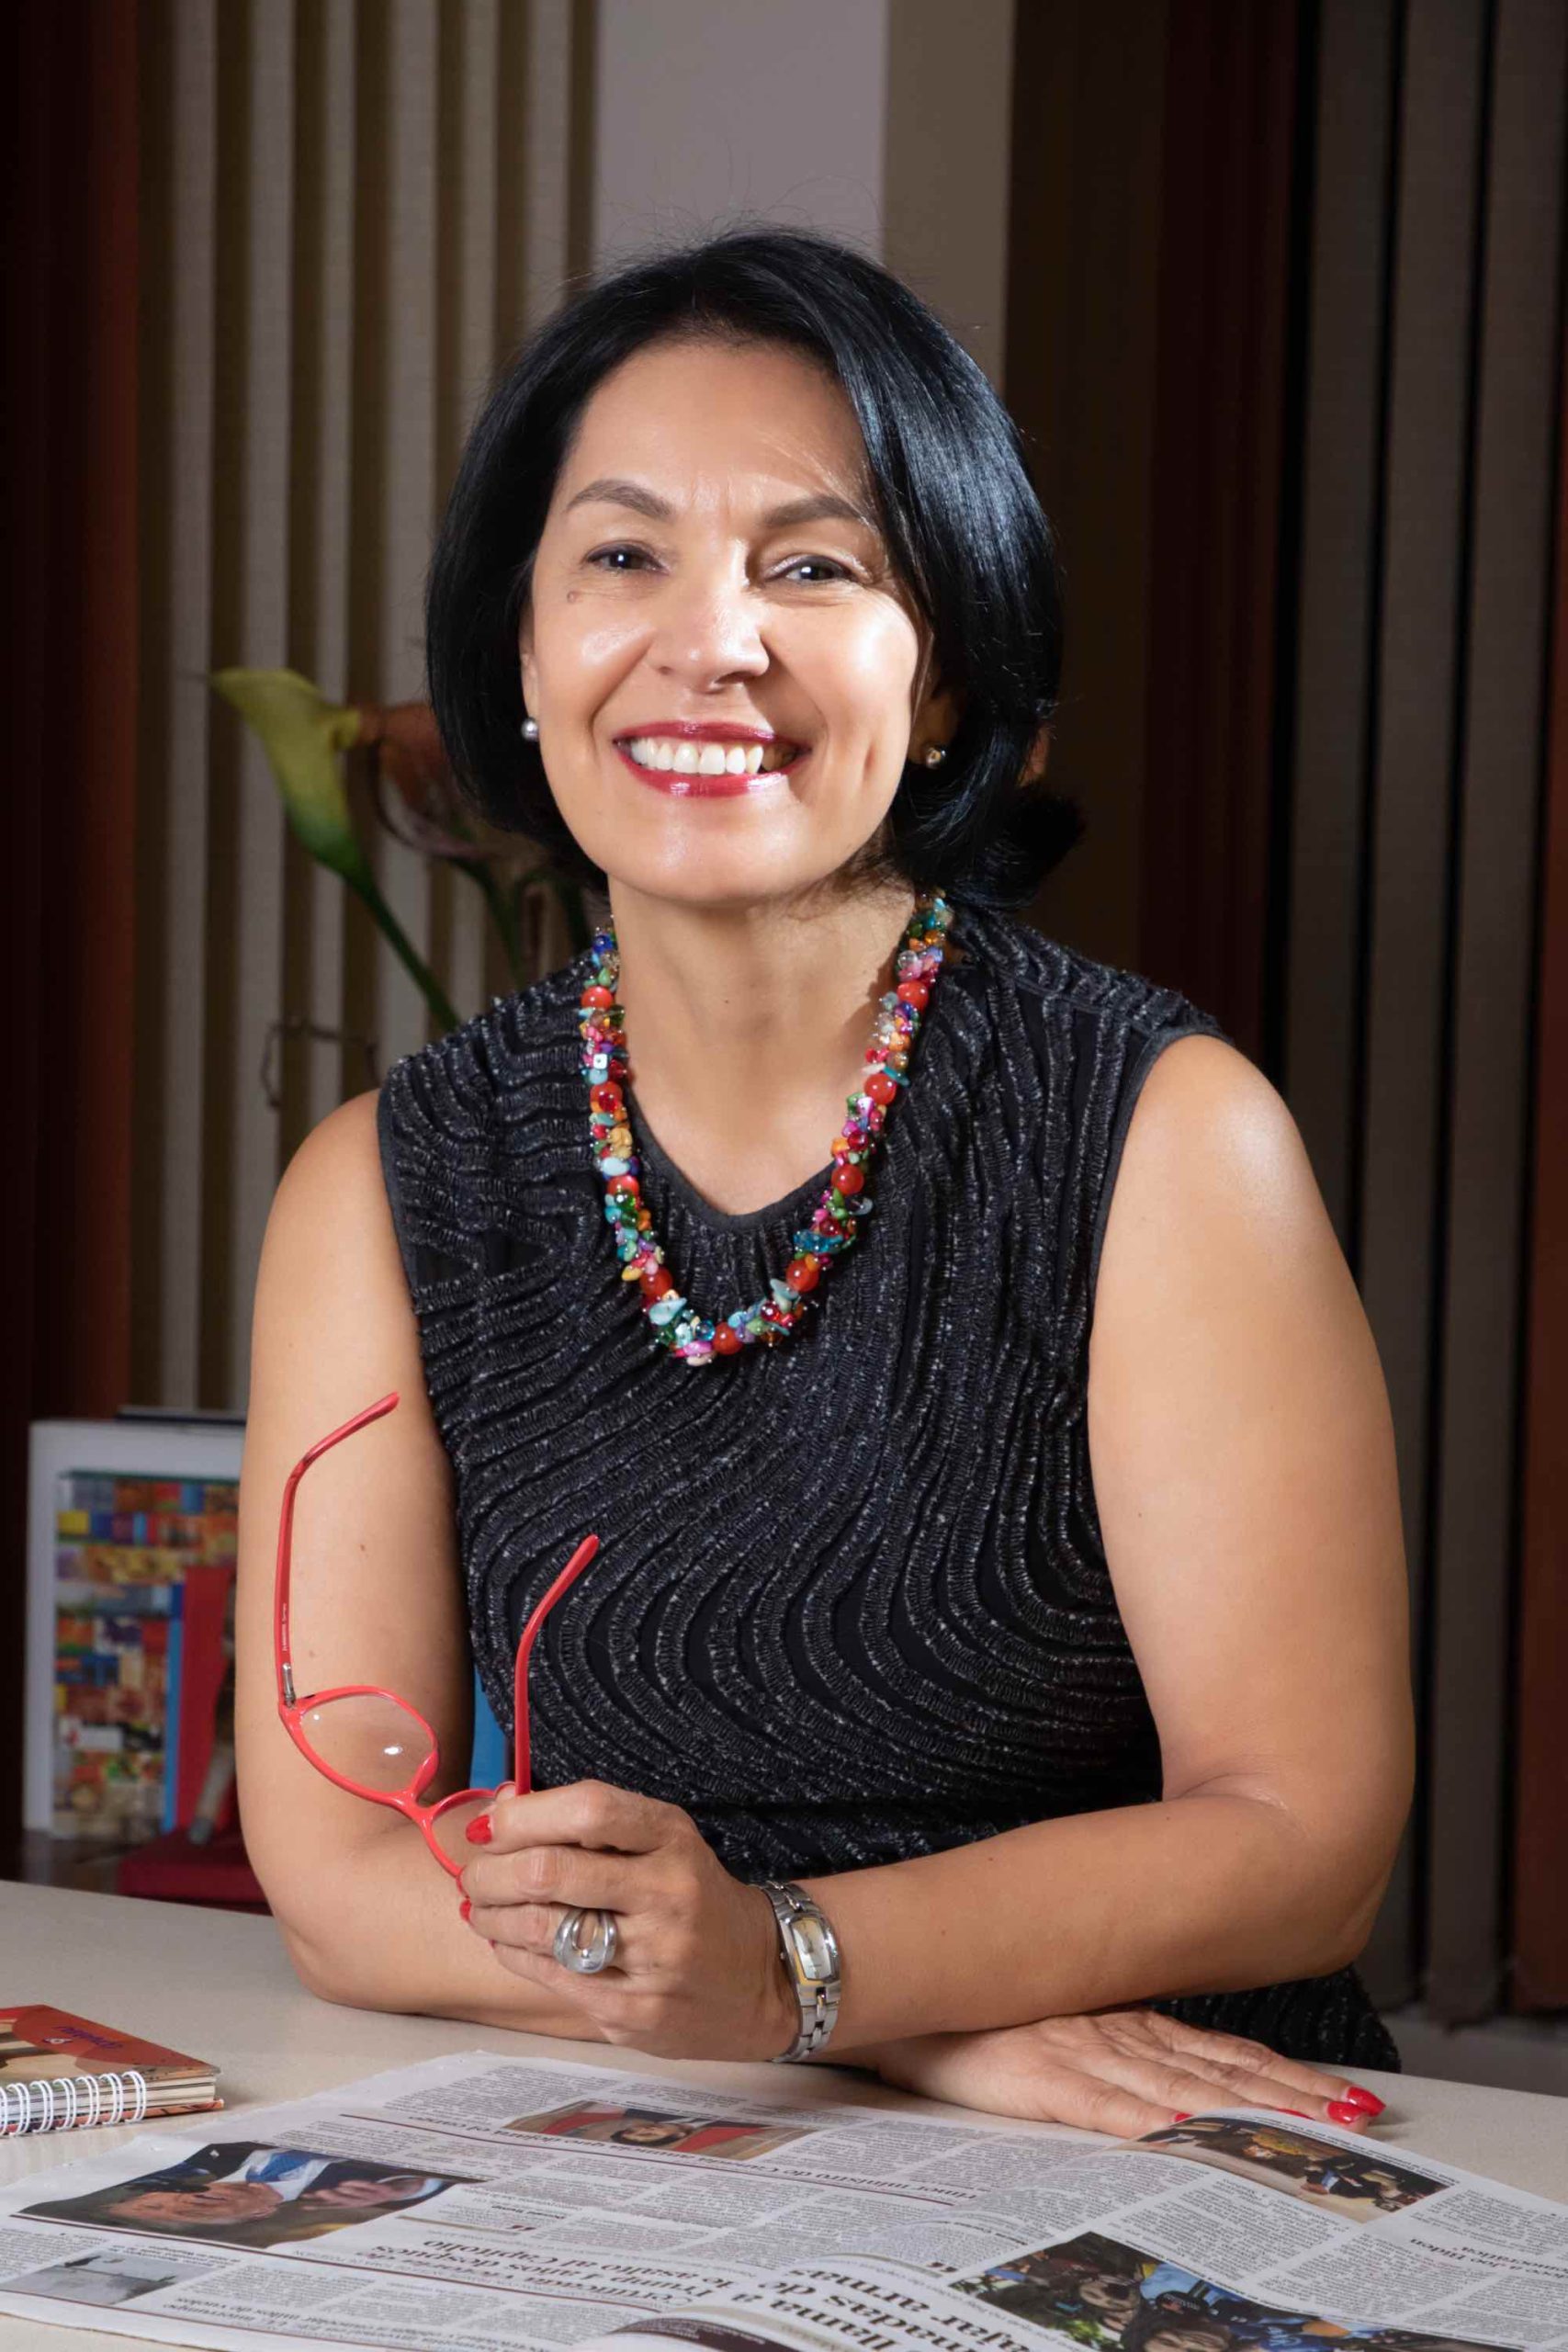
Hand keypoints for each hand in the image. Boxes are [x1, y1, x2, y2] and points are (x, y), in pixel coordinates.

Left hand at [458, 1779, 797, 2061]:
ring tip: (479, 1906)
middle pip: (551, 1872)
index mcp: (673, 1839)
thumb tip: (498, 1807)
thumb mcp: (659, 1842)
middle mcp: (667, 1894)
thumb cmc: (691, 1896)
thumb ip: (587, 1822)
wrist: (760, 1979)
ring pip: (541, 1930)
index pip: (588, 1808)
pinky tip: (505, 1940)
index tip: (489, 1827)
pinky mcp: (635, 2012)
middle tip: (472, 1874)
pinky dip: (513, 1954)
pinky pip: (552, 1978)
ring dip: (492, 1915)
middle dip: (491, 1872)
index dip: (523, 1814)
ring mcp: (653, 1959)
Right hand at [868, 2008, 1383, 2138]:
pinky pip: (1105, 2106)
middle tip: (1359, 2122)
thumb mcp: (1059, 2030)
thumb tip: (1174, 2091)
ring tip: (1309, 2135)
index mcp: (1125, 2021)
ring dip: (1248, 2113)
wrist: (902, 1992)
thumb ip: (1115, 2054)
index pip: (1224, 2054)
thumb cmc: (975, 2017)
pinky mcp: (1038, 2075)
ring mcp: (1081, 2050)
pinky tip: (1190, 2137)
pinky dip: (1152, 2122)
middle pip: (1221, 2074)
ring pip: (1182, 2089)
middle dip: (1292, 2100)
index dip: (1286, 2076)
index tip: (1346, 2099)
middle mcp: (1117, 2031)